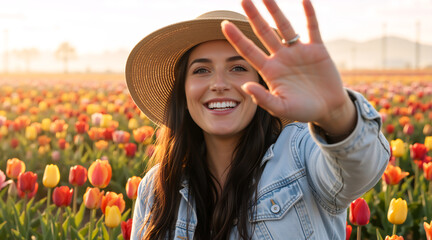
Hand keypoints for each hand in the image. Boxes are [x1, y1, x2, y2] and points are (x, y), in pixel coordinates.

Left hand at [221, 0, 355, 135]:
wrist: (327, 108)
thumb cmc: (302, 110)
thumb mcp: (281, 108)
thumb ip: (263, 99)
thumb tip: (245, 86)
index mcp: (269, 71)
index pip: (249, 51)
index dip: (236, 38)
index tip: (224, 24)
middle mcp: (281, 57)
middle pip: (263, 33)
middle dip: (253, 16)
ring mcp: (298, 52)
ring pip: (285, 26)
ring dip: (275, 11)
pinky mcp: (317, 50)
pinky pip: (312, 28)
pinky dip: (309, 15)